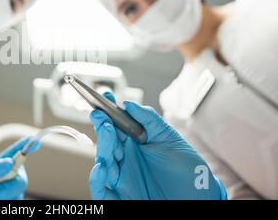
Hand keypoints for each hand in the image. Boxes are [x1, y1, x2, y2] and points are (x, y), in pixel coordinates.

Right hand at [89, 92, 225, 199]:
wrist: (199, 198)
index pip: (115, 125)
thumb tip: (129, 104)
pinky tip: (101, 167)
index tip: (105, 97)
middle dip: (102, 126)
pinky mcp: (121, 197)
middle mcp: (125, 160)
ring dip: (101, 147)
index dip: (108, 111)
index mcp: (134, 144)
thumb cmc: (187, 171)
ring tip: (107, 132)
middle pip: (107, 142)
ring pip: (103, 162)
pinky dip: (96, 180)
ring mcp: (122, 178)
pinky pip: (101, 191)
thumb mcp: (169, 139)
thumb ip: (149, 119)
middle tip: (103, 115)